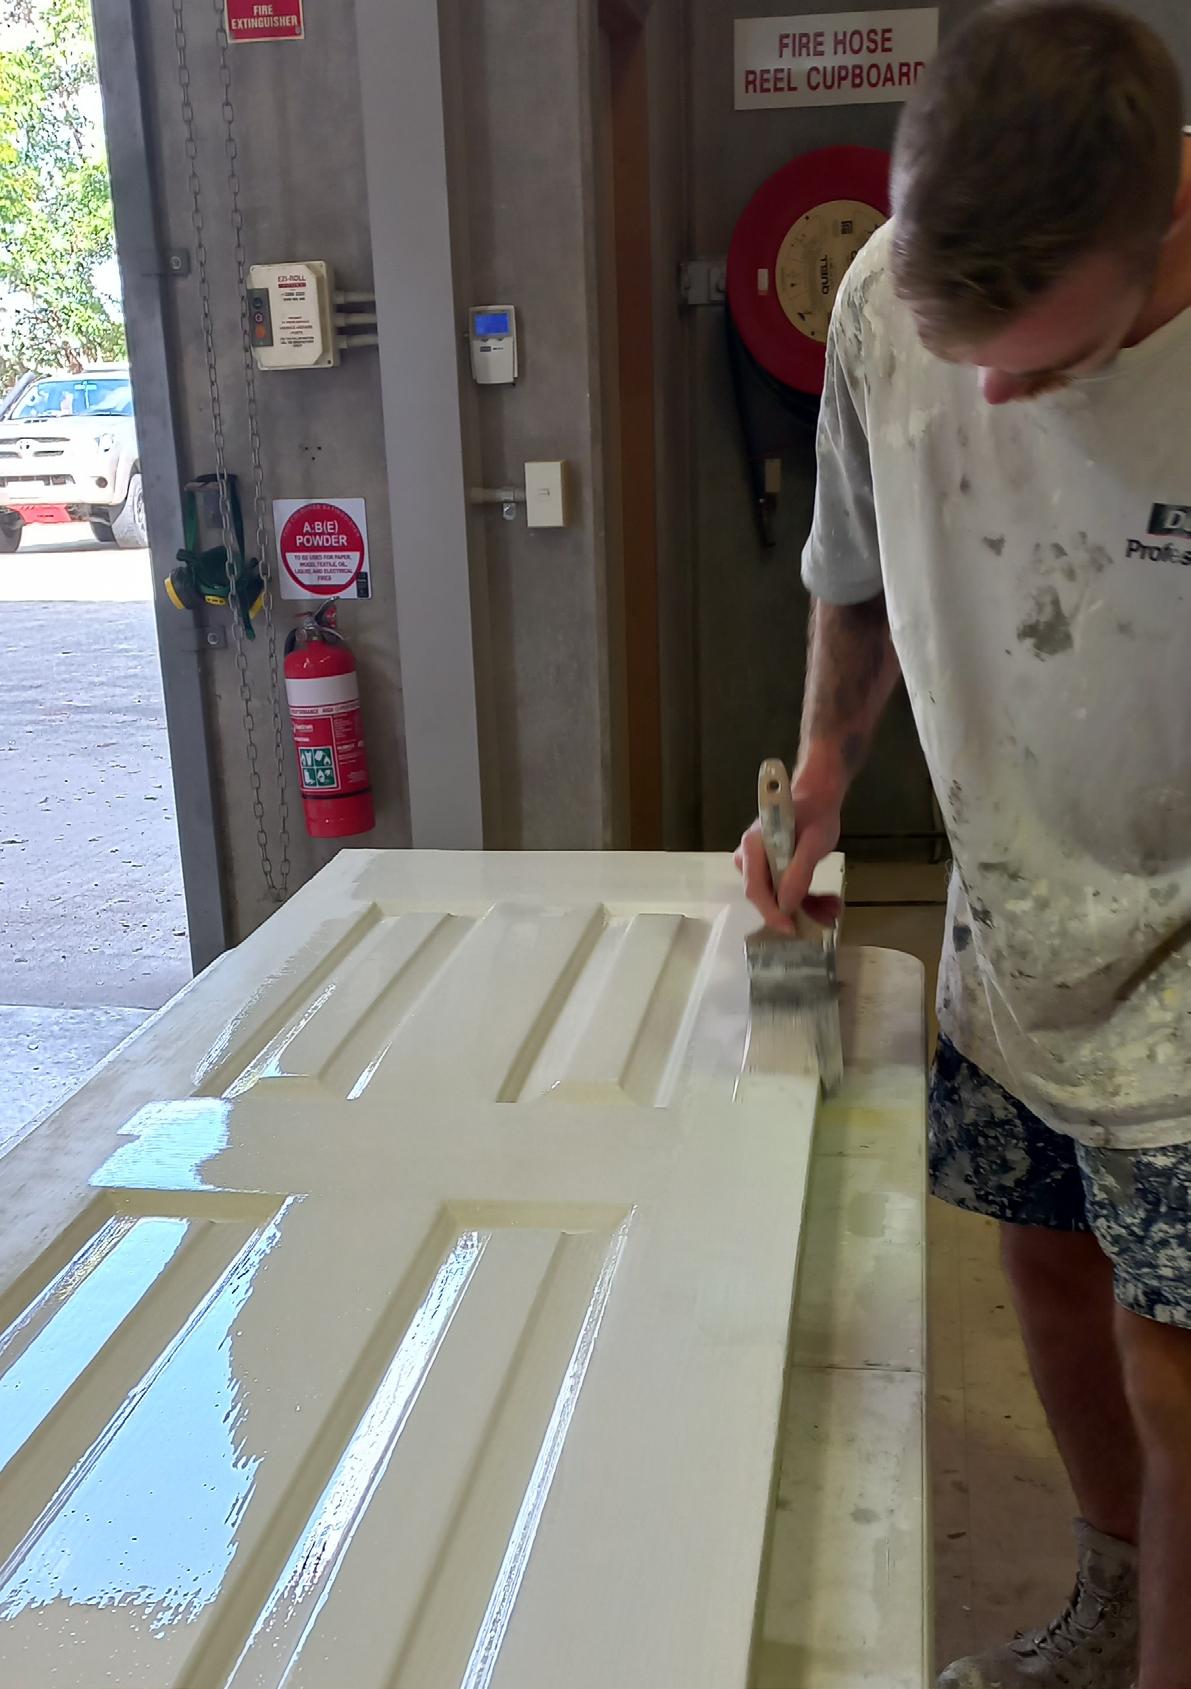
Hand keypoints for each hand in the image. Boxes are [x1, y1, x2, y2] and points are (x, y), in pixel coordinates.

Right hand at [734, 794, 841, 932]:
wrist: (817, 800)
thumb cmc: (814, 815)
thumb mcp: (813, 842)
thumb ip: (799, 872)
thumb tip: (786, 905)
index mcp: (752, 848)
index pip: (755, 889)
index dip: (771, 912)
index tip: (791, 929)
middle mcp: (749, 859)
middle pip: (767, 896)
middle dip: (796, 912)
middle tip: (824, 920)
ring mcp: (760, 866)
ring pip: (779, 898)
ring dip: (807, 909)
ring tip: (833, 910)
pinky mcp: (773, 870)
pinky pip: (786, 891)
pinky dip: (808, 900)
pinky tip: (828, 903)